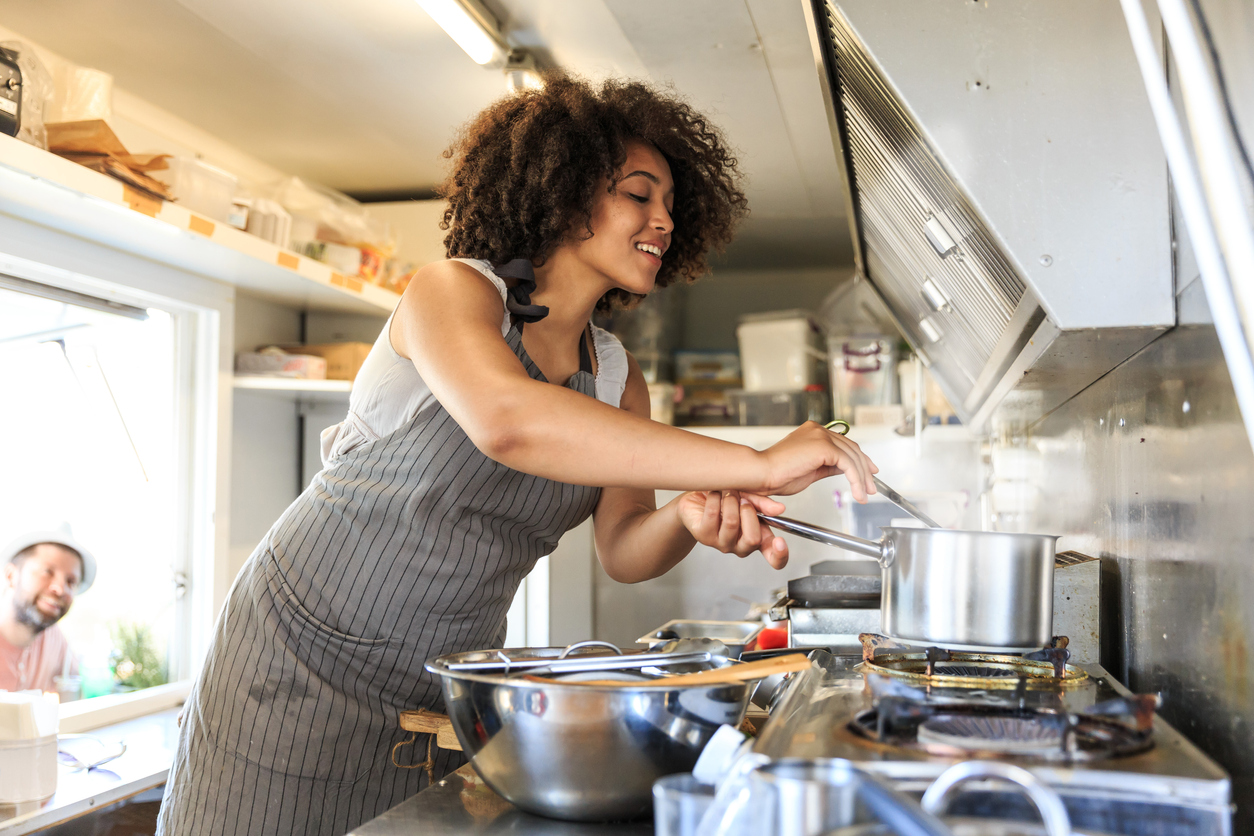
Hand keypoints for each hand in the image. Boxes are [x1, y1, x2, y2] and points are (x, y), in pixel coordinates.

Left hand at [677, 490, 790, 568]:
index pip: (774, 558)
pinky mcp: (703, 536)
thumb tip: (779, 509)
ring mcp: (721, 543)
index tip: (780, 541)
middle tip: (742, 499)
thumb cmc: (726, 498)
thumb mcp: (749, 496)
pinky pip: (713, 514)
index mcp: (758, 538)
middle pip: (753, 538)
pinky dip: (715, 498)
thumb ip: (763, 503)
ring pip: (732, 523)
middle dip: (748, 511)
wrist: (699, 495)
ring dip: (731, 501)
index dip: (780, 554)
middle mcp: (741, 546)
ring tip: (726, 493)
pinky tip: (713, 495)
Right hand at [758, 422, 878, 499]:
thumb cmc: (777, 475)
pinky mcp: (823, 446)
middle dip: (865, 469)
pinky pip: (847, 463)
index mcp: (813, 433)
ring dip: (862, 477)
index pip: (843, 444)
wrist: (761, 473)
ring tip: (865, 494)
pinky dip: (855, 479)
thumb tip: (844, 470)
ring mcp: (821, 436)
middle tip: (872, 486)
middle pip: (851, 448)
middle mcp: (818, 430)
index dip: (859, 459)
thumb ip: (828, 466)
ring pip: (852, 456)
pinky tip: (857, 491)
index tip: (868, 472)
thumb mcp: (810, 470)